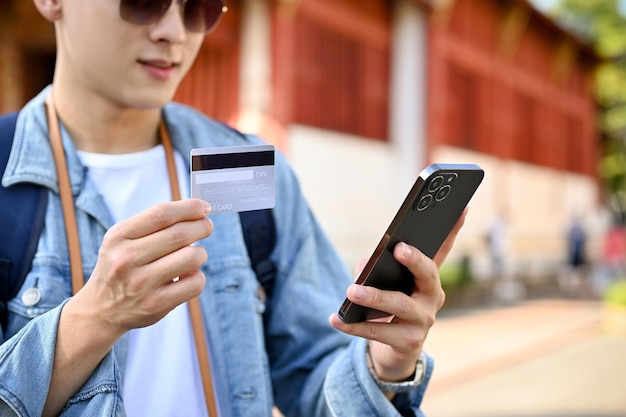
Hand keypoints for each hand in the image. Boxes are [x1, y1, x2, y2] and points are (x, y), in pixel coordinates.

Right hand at [73, 198, 212, 337]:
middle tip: (206, 227)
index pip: (162, 214)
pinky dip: (198, 277)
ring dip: (201, 253)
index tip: (204, 207)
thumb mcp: (123, 240)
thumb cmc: (120, 267)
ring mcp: (141, 283)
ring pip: (192, 257)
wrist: (100, 309)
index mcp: (119, 236)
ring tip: (194, 255)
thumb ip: (154, 224)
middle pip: (180, 234)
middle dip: (202, 227)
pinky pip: (195, 283)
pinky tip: (187, 276)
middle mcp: (127, 258)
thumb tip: (197, 211)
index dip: (189, 208)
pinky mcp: (156, 304)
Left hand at [329, 209, 466, 382]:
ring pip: (400, 304)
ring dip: (374, 297)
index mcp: (427, 278)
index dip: (453, 230)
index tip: (460, 208)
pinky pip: (379, 331)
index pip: (442, 250)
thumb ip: (374, 270)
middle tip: (398, 248)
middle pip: (428, 274)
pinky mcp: (409, 342)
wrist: (393, 352)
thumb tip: (364, 269)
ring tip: (351, 291)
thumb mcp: (382, 285)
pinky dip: (354, 325)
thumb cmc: (387, 310)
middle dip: (415, 260)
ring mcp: (423, 321)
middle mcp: (432, 297)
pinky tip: (336, 319)